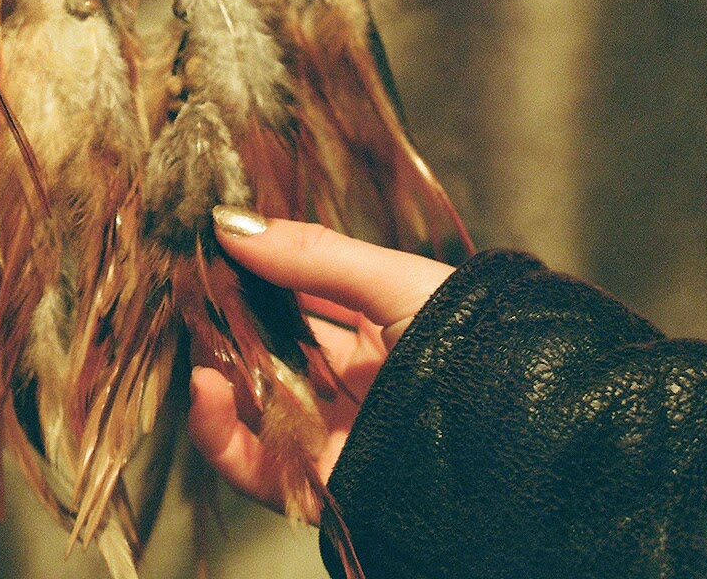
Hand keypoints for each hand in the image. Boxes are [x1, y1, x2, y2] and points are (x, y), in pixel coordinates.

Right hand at [188, 207, 455, 508]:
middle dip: (222, 318)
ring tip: (194, 336)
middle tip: (186, 285)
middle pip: (264, 347)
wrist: (520, 439)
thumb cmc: (476, 346)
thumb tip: (229, 223)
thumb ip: (312, 256)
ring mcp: (332, 432)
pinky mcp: (317, 482)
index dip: (250, 270)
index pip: (294, 294)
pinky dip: (216, 430)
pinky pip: (250, 464)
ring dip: (213, 371)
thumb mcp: (396, 283)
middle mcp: (349, 380)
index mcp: (376, 326)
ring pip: (249, 402)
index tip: (208, 242)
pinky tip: (206, 389)